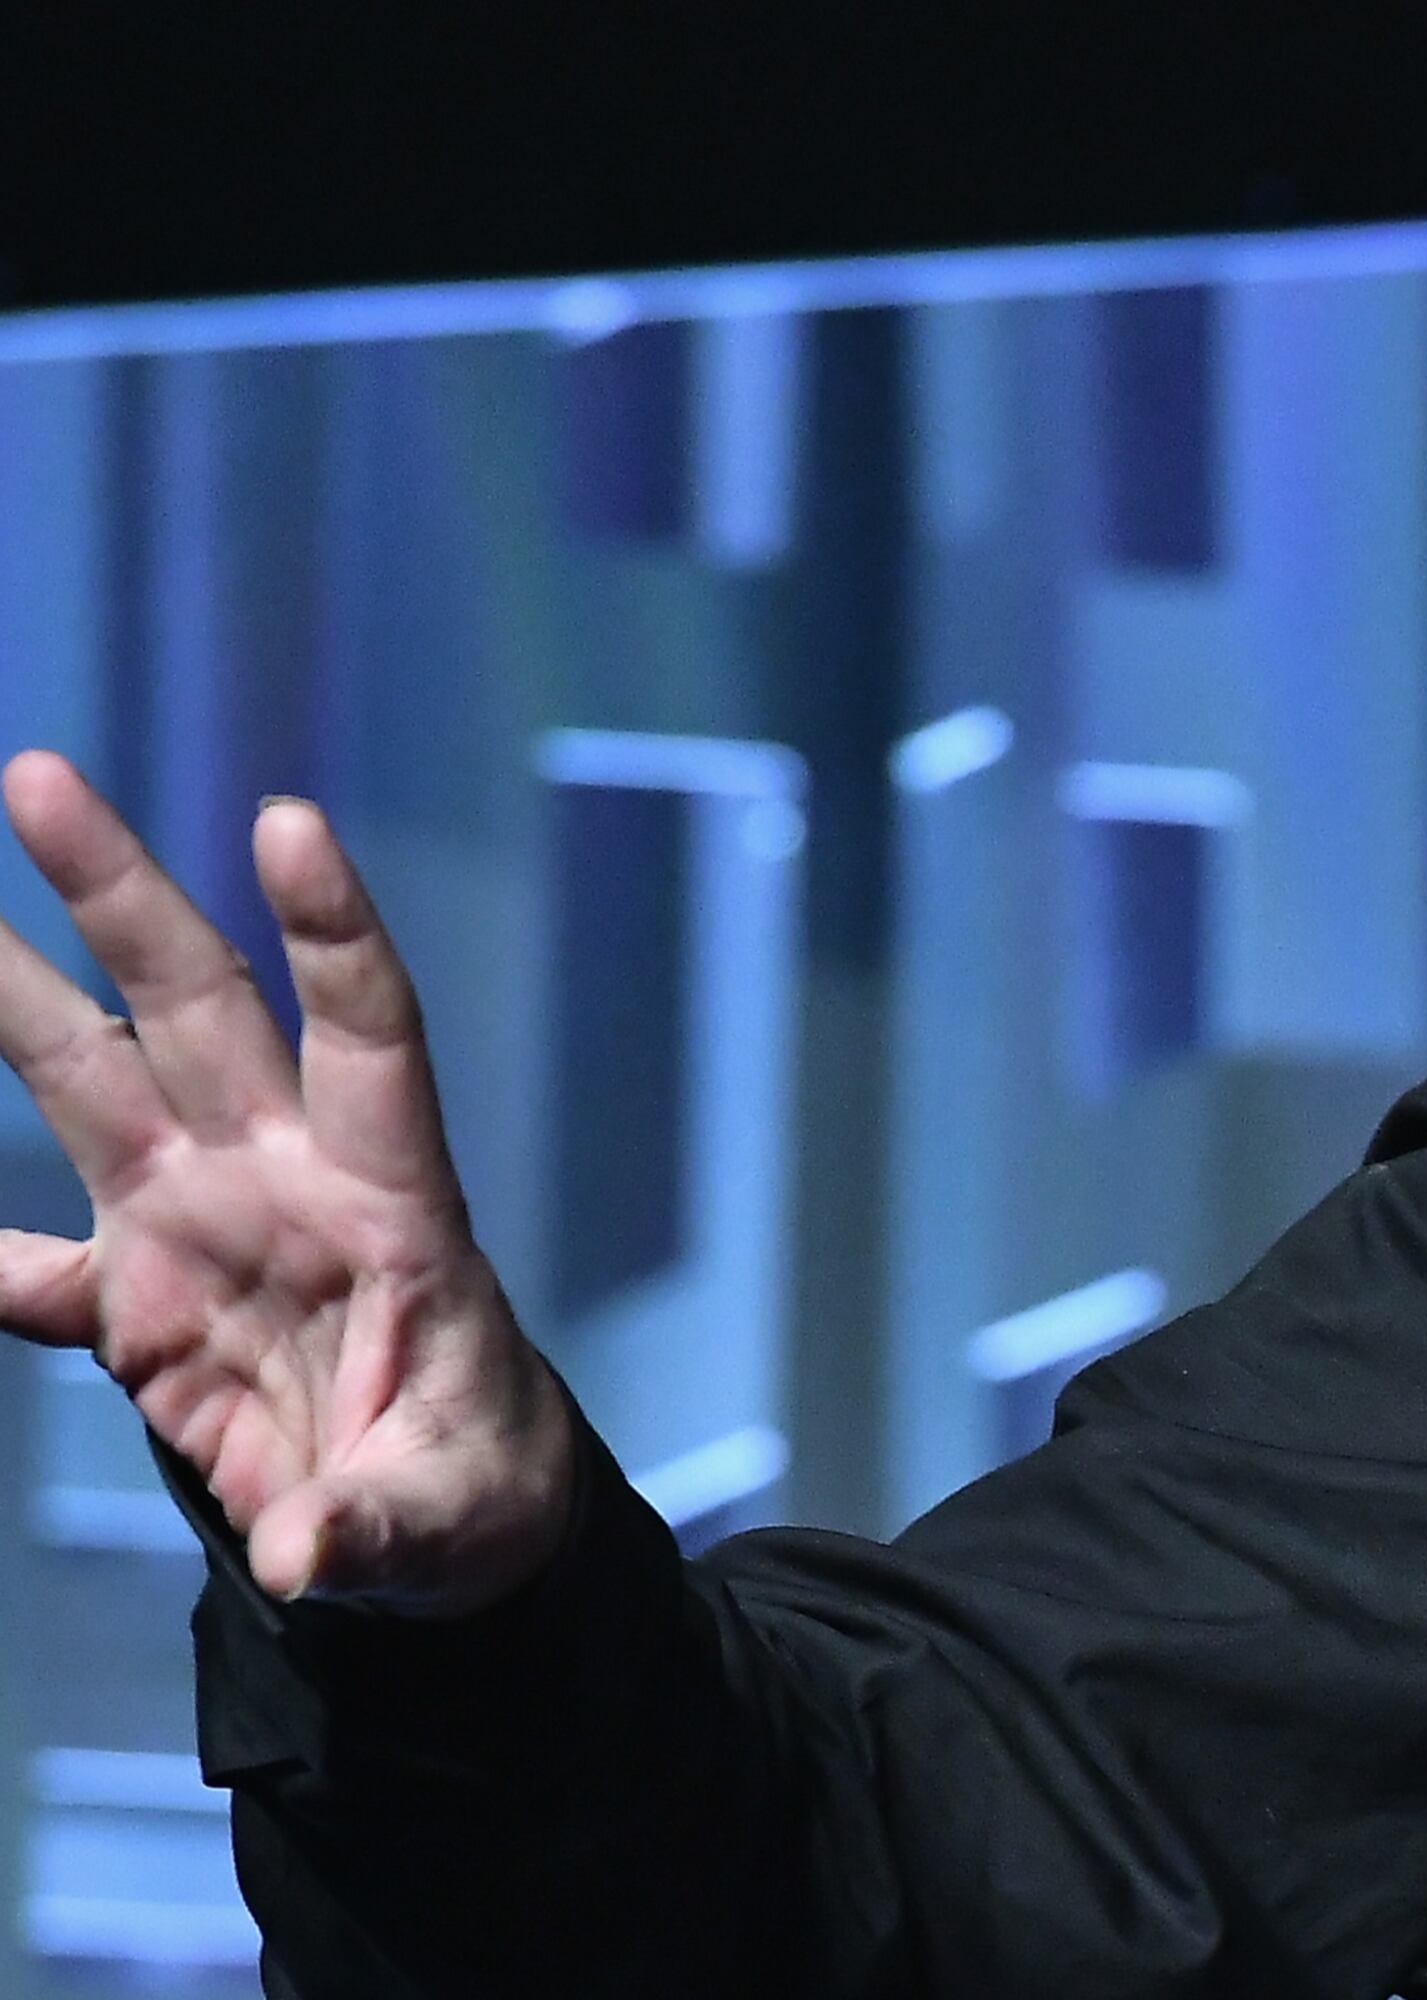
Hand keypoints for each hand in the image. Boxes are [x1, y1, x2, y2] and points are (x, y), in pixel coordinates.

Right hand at [0, 751, 570, 1614]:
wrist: (433, 1540)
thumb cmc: (476, 1497)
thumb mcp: (452, 1522)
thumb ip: (380, 1528)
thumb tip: (311, 1555)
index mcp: (394, 1203)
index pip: (370, 1034)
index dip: (333, 931)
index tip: (286, 823)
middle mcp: (287, 1181)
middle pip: (199, 1008)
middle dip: (120, 896)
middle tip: (36, 775)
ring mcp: (203, 1229)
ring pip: (92, 1082)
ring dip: (10, 995)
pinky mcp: (136, 1307)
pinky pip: (20, 1267)